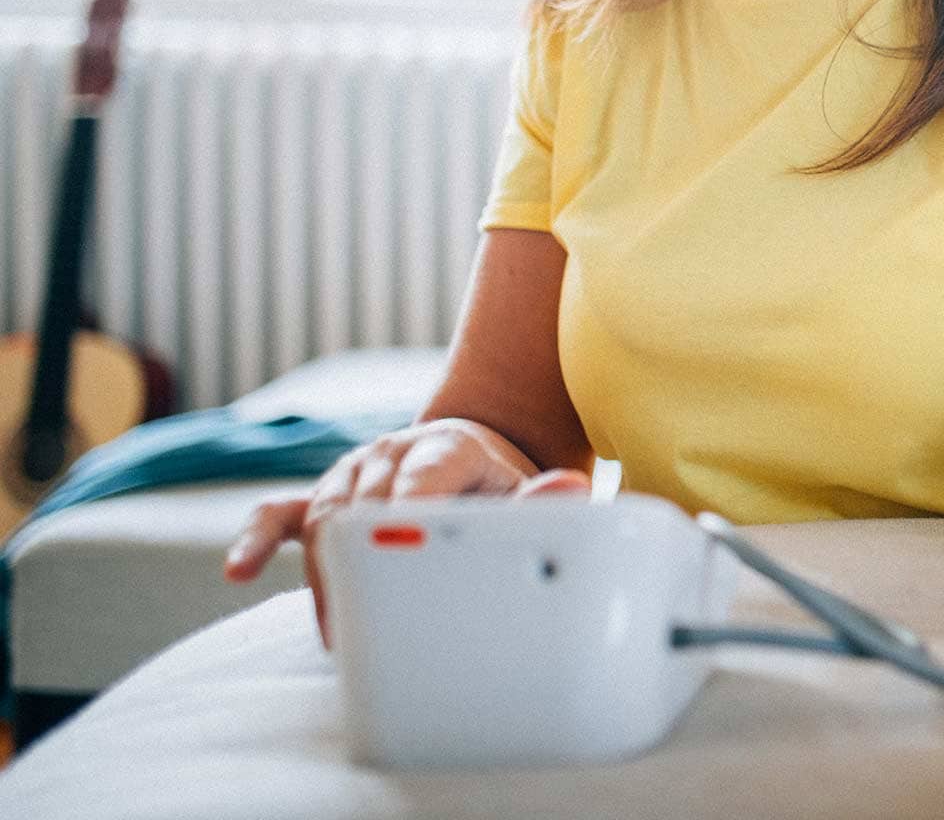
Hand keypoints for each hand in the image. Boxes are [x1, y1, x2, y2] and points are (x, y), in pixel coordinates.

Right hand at [220, 417, 590, 649]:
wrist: (475, 459)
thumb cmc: (503, 489)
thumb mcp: (531, 491)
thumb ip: (546, 497)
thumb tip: (568, 489)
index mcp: (446, 447)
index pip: (420, 478)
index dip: (408, 518)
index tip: (404, 566)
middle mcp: (392, 451)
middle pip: (363, 501)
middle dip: (363, 561)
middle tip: (370, 626)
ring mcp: (352, 470)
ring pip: (323, 512)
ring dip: (325, 571)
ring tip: (337, 632)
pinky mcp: (323, 493)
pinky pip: (279, 511)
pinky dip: (257, 538)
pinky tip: (239, 570)